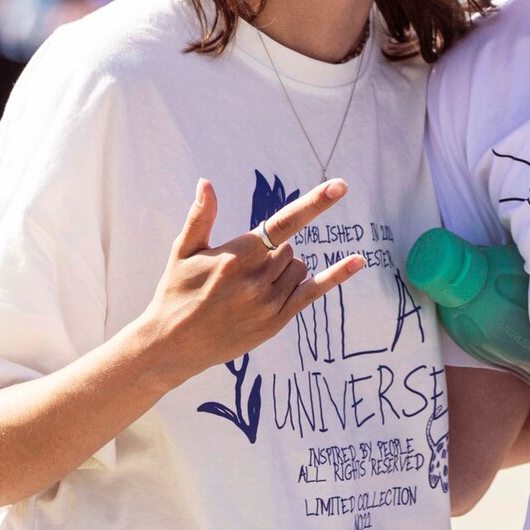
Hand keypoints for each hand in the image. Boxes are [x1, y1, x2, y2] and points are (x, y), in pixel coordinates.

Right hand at [137, 177, 367, 385]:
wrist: (171, 346)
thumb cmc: (175, 292)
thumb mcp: (183, 252)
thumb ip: (201, 218)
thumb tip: (207, 183)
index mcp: (237, 255)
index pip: (283, 223)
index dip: (314, 204)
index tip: (339, 186)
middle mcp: (257, 278)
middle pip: (289, 248)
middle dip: (272, 253)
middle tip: (240, 273)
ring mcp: (269, 302)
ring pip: (300, 268)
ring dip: (284, 270)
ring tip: (248, 289)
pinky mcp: (277, 321)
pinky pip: (314, 292)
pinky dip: (337, 275)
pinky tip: (359, 260)